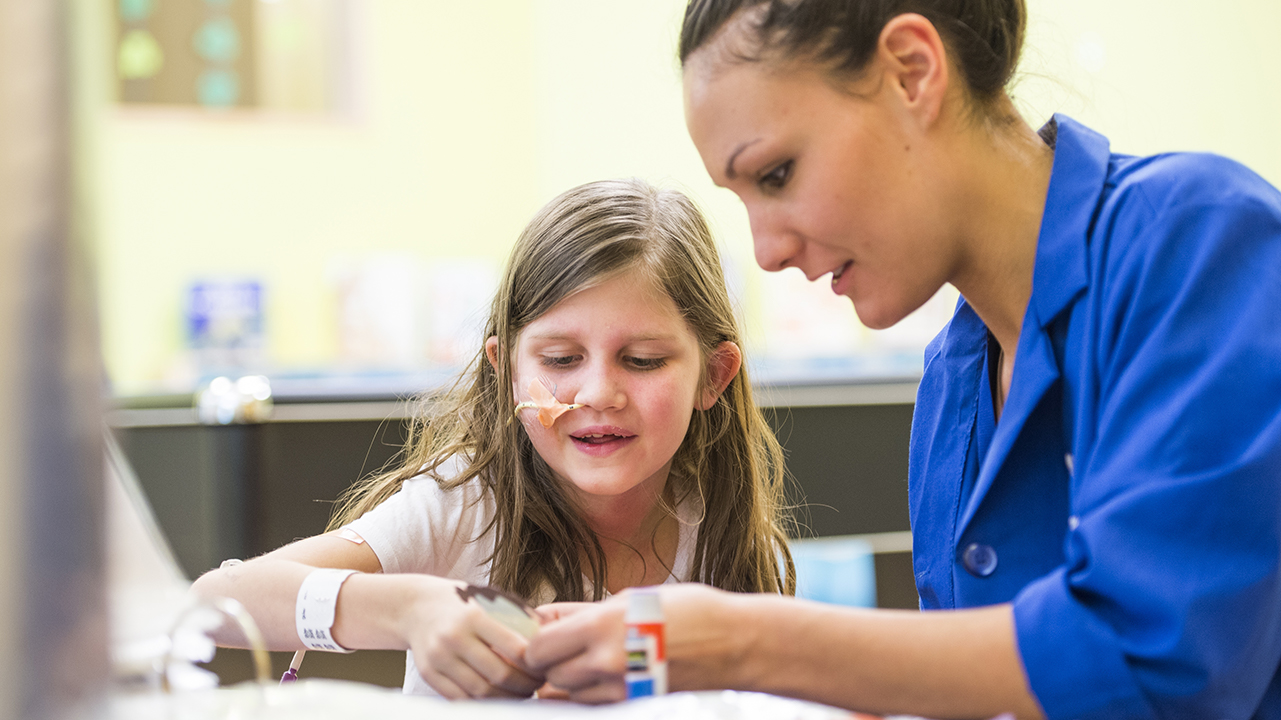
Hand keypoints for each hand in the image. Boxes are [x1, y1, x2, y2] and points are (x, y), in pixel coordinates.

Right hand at [401, 577, 543, 698]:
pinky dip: (482, 703)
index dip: (535, 664)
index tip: (546, 667)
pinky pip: (460, 699)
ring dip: (507, 699)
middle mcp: (454, 636)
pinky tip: (497, 698)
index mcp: (475, 615)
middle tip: (537, 686)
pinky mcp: (427, 673)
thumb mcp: (491, 598)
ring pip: (480, 692)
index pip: (515, 648)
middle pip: (499, 674)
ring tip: (521, 693)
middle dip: (525, 686)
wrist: (417, 607)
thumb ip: (520, 616)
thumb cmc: (464, 603)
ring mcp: (438, 657)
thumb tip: (550, 637)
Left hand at [527, 584, 744, 702]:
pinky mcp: (635, 705)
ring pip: (571, 695)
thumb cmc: (689, 611)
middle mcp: (605, 663)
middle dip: (553, 663)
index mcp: (601, 627)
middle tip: (569, 649)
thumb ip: (583, 611)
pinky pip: (596, 705)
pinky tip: (611, 676)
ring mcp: (621, 690)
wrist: (736, 643)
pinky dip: (593, 694)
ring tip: (596, 661)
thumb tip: (544, 616)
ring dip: (573, 681)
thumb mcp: (632, 598)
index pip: (538, 648)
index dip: (537, 644)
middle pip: (550, 675)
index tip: (546, 638)